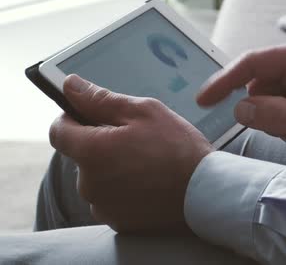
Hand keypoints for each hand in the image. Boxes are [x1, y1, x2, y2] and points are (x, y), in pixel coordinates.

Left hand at [49, 75, 212, 233]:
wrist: (207, 193)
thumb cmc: (179, 149)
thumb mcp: (145, 111)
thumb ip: (102, 99)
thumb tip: (71, 86)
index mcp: (91, 151)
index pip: (58, 131)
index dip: (73, 118)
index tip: (94, 116)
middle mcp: (89, 183)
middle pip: (82, 155)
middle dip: (102, 144)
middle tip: (138, 139)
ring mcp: (103, 205)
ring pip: (98, 178)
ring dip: (114, 168)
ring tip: (149, 164)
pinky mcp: (118, 221)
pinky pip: (112, 199)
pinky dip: (125, 190)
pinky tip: (150, 183)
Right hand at [198, 37, 285, 157]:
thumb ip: (274, 116)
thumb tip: (240, 110)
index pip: (251, 64)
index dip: (223, 81)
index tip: (203, 100)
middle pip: (259, 84)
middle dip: (264, 111)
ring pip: (268, 96)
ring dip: (276, 119)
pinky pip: (281, 102)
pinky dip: (285, 120)